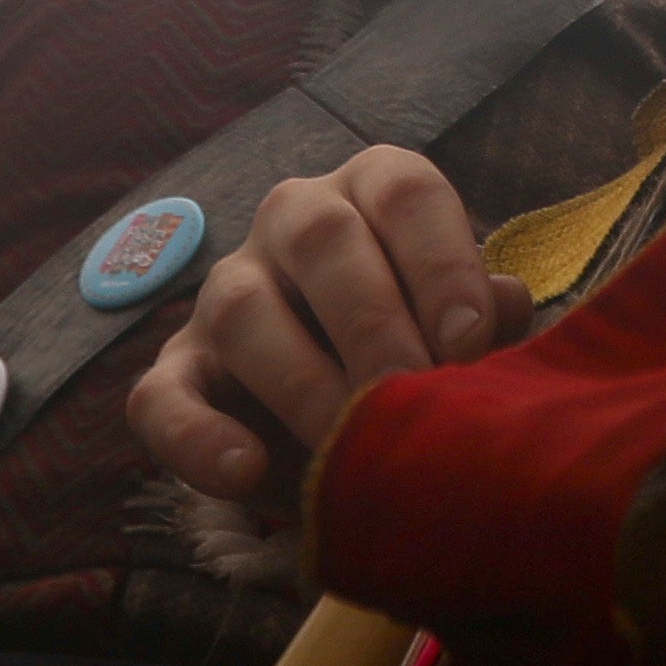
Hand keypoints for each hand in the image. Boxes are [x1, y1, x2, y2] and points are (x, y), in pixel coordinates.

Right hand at [129, 150, 513, 506]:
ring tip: (346, 444)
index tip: (472, 340)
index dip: (442, 261)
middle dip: (375, 323)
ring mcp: (225, 291)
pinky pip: (160, 394)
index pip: (404, 191)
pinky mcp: (176, 368)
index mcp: (370, 193)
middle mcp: (293, 222)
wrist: (337, 404)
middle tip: (413, 398)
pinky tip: (244, 473)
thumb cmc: (418, 344)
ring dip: (299, 382)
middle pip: (324, 236)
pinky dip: (196, 436)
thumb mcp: (461, 325)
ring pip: (240, 307)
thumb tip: (505, 306)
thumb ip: (486, 314)